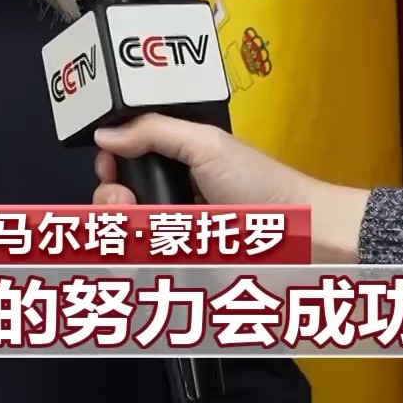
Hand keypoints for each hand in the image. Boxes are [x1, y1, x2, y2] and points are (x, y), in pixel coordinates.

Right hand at [90, 114, 370, 262]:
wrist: (297, 236)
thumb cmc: (259, 184)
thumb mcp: (207, 144)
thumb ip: (155, 132)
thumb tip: (105, 134)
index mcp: (174, 163)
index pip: (121, 165)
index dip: (108, 168)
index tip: (109, 169)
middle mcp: (167, 200)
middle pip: (111, 204)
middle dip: (108, 201)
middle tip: (127, 203)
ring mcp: (171, 238)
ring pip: (118, 240)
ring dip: (116, 233)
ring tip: (136, 232)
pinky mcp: (179, 269)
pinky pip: (138, 270)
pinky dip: (130, 264)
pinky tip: (138, 258)